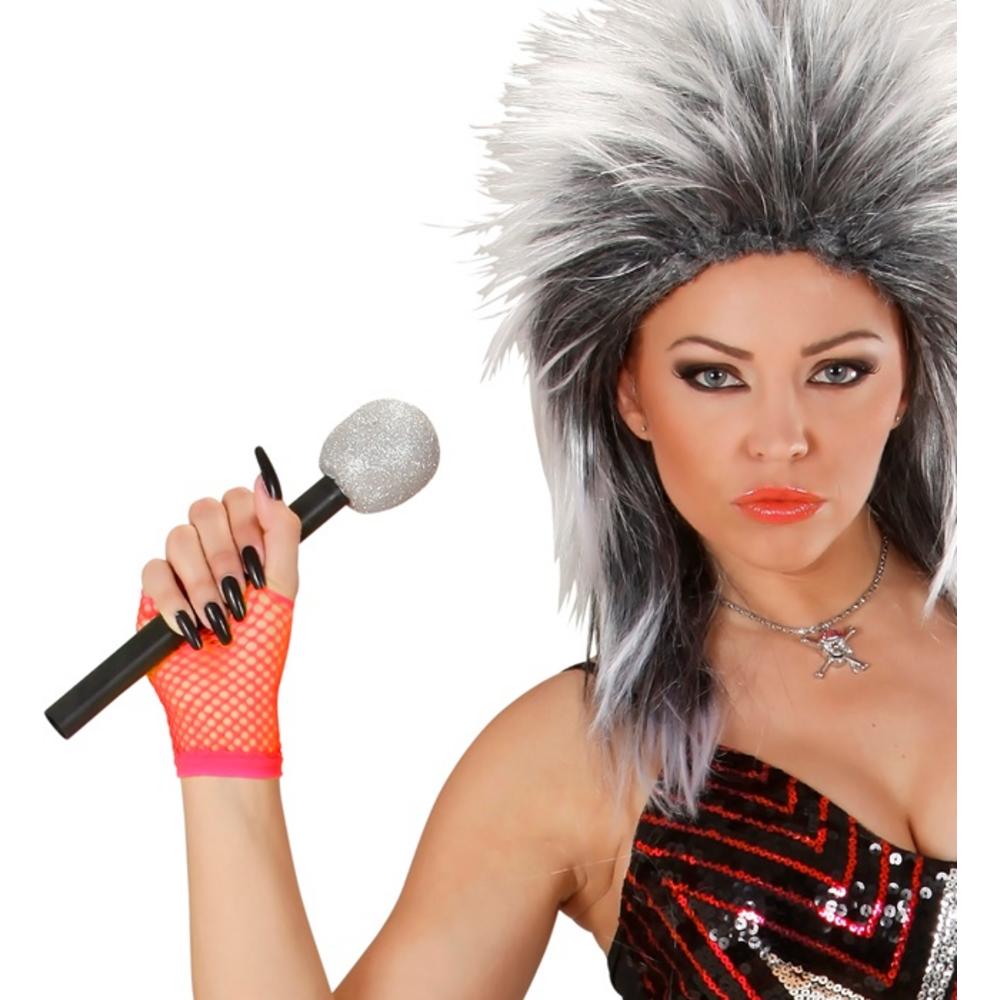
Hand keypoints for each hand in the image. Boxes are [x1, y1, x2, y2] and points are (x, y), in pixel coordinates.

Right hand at [136, 471, 302, 778]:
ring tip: (219, 617)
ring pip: (177, 537)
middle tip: (239, 592)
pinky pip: (153, 571)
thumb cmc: (262, 650)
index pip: (238, 499)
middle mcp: (214, 551)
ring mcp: (182, 569)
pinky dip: (174, 600)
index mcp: (249, 545)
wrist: (228, 699)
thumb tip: (265, 484)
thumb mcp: (284, 588)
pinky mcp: (153, 594)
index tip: (258, 563)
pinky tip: (192, 626)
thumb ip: (282, 532)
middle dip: (225, 555)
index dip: (247, 523)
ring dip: (202, 581)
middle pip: (204, 509)